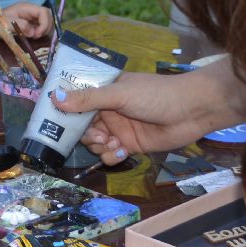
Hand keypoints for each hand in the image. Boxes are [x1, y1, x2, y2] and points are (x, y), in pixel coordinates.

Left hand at [0, 1, 53, 41]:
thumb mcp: (4, 25)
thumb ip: (19, 26)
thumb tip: (33, 31)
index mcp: (25, 7)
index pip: (44, 12)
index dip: (44, 23)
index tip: (36, 35)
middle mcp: (30, 11)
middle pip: (48, 15)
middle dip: (46, 27)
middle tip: (36, 37)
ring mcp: (30, 17)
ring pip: (47, 21)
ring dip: (44, 30)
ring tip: (34, 37)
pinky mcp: (30, 24)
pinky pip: (41, 26)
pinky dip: (41, 32)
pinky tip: (33, 37)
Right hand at [52, 66, 245, 164]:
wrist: (191, 111)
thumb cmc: (154, 94)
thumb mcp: (119, 94)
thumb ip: (88, 99)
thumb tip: (54, 98)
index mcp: (104, 91)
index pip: (76, 102)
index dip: (66, 114)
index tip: (55, 124)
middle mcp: (108, 110)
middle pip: (82, 127)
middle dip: (85, 134)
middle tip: (97, 135)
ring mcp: (119, 129)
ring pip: (95, 144)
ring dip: (99, 146)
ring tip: (112, 143)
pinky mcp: (130, 146)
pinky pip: (111, 154)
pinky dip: (112, 155)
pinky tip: (123, 150)